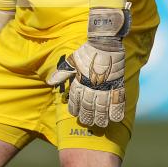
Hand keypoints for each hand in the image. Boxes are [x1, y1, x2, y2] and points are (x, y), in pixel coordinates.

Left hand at [46, 6, 129, 127]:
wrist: (105, 42)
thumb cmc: (87, 51)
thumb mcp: (71, 61)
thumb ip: (62, 73)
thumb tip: (49, 82)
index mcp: (80, 80)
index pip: (76, 99)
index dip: (75, 108)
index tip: (75, 113)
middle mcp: (92, 85)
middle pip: (89, 106)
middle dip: (87, 116)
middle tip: (87, 122)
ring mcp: (105, 85)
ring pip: (102, 106)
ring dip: (101, 117)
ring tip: (100, 124)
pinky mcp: (117, 83)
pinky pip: (117, 100)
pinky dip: (117, 110)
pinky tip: (115, 118)